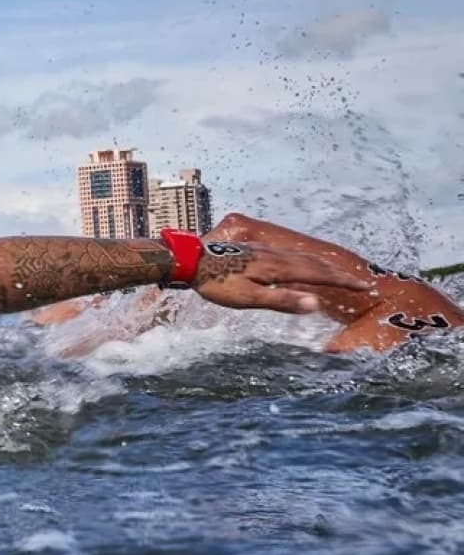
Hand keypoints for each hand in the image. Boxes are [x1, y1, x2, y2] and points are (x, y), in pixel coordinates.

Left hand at [190, 241, 370, 313]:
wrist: (189, 261)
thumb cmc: (217, 284)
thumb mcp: (249, 299)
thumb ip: (282, 301)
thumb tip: (316, 304)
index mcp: (277, 268)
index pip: (318, 274)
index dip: (342, 281)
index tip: (363, 285)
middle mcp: (275, 255)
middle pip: (313, 263)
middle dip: (338, 273)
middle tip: (359, 281)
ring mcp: (264, 250)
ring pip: (301, 256)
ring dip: (323, 264)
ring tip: (336, 271)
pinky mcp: (254, 250)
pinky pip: (288, 253)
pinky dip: (304, 259)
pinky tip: (298, 262)